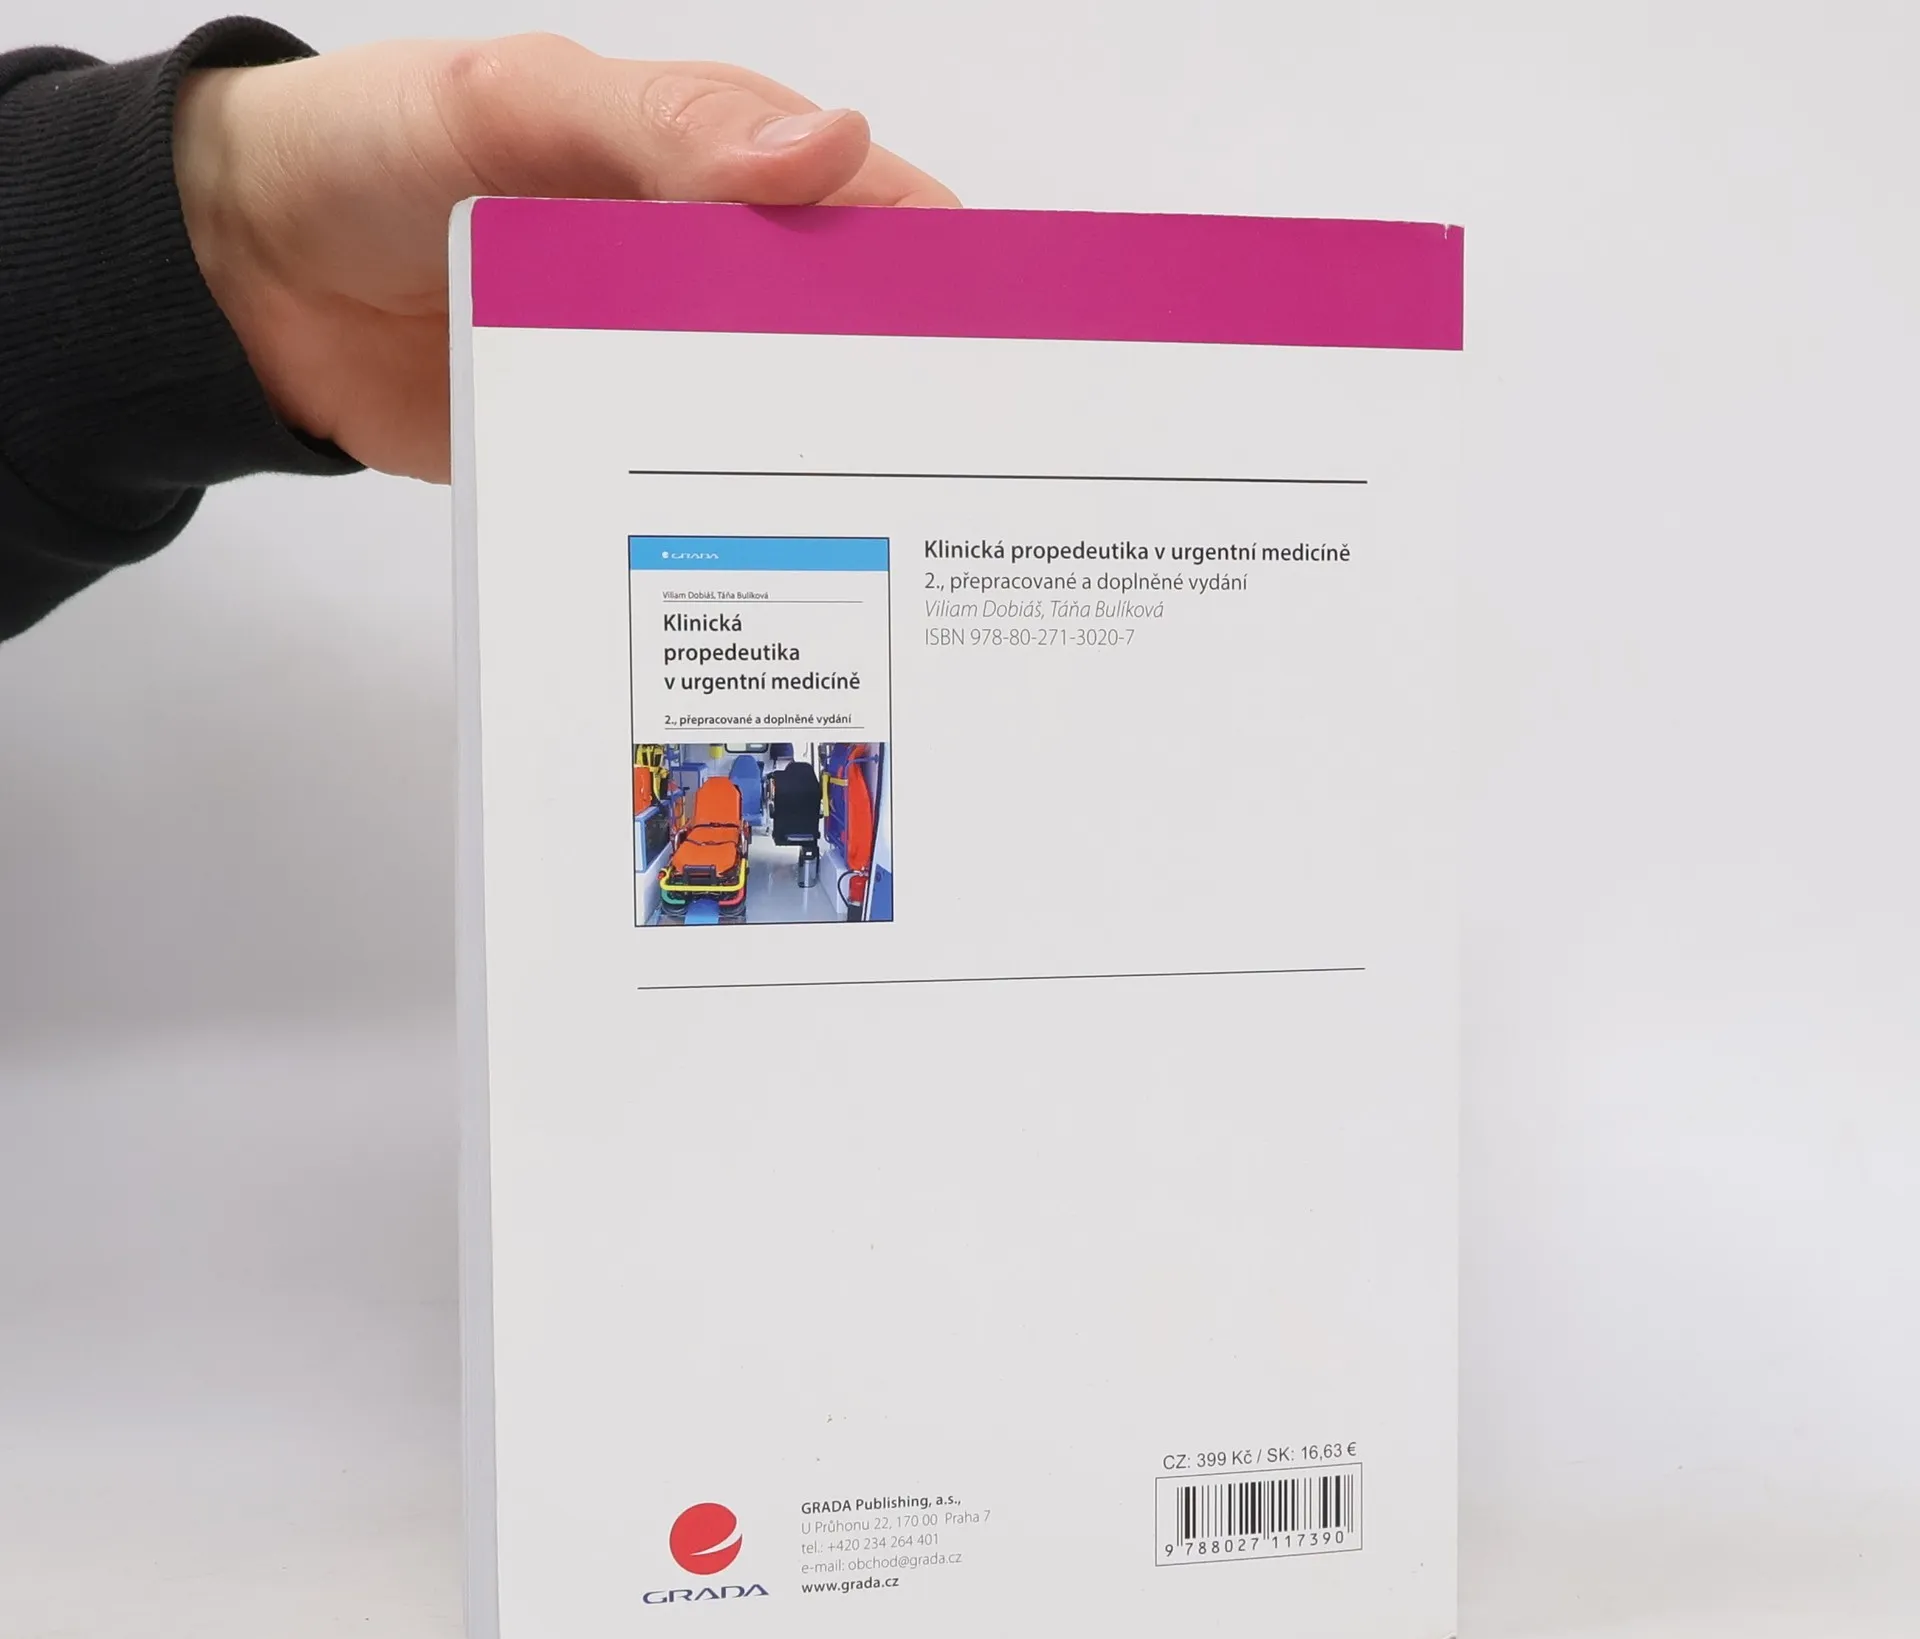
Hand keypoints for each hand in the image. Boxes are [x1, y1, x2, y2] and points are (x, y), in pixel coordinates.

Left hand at [172, 35, 958, 480]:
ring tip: (921, 547)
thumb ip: (660, 127)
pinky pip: (704, 489)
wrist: (248, 289)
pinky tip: (798, 570)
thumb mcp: (510, 107)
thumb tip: (834, 151)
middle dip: (922, 389)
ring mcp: (665, 367)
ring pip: (788, 421)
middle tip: (990, 473)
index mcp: (708, 163)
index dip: (951, 264)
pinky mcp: (620, 449)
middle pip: (850, 333)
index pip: (868, 206)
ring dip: (846, 469)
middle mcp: (706, 271)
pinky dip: (752, 523)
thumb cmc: (373, 156)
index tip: (1023, 339)